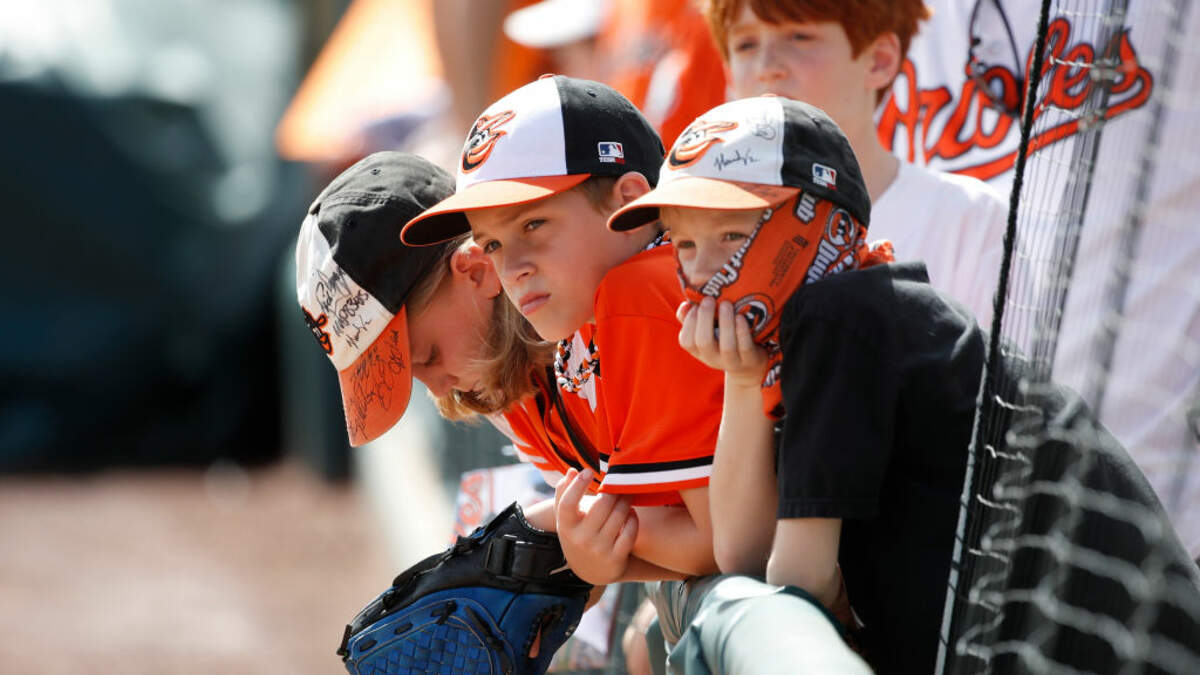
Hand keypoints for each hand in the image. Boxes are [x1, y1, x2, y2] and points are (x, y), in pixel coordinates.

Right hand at [554, 468, 637, 584]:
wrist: (591, 570)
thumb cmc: (578, 533)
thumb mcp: (566, 517)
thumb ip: (564, 492)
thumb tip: (572, 471)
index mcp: (566, 526)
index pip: (568, 503)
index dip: (577, 485)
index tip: (588, 471)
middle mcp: (580, 539)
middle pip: (602, 505)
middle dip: (613, 491)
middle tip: (619, 483)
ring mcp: (599, 550)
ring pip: (619, 516)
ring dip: (626, 501)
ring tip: (627, 495)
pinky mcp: (616, 558)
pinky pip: (630, 531)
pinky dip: (633, 519)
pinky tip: (631, 513)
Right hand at [677, 296, 767, 388]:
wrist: (748, 367)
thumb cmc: (722, 342)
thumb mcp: (706, 334)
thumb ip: (692, 319)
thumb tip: (686, 304)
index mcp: (699, 351)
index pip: (686, 341)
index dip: (689, 323)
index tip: (694, 305)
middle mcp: (713, 359)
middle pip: (704, 342)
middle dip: (705, 318)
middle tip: (709, 299)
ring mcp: (732, 361)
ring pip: (727, 346)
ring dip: (726, 323)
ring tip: (726, 303)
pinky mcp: (750, 360)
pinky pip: (745, 347)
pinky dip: (742, 331)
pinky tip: (740, 316)